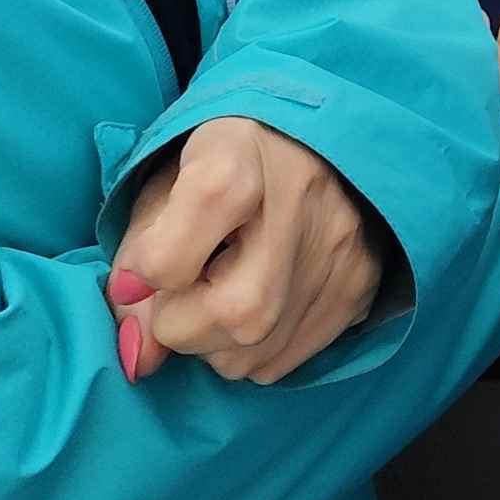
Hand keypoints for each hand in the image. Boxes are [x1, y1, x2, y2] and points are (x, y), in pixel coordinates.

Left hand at [107, 118, 384, 386]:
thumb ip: (137, 264)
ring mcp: (341, 248)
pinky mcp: (362, 285)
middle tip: (191, 280)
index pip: (168, 261)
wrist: (318, 134)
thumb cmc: (225, 161)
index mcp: (235, 159)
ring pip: (248, 356)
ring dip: (215, 340)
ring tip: (227, 285)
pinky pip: (278, 364)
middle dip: (182, 320)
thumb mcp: (163, 188)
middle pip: (224, 318)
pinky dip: (250, 348)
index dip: (145, 272)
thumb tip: (139, 357)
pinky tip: (260, 297)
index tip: (152, 255)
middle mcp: (300, 201)